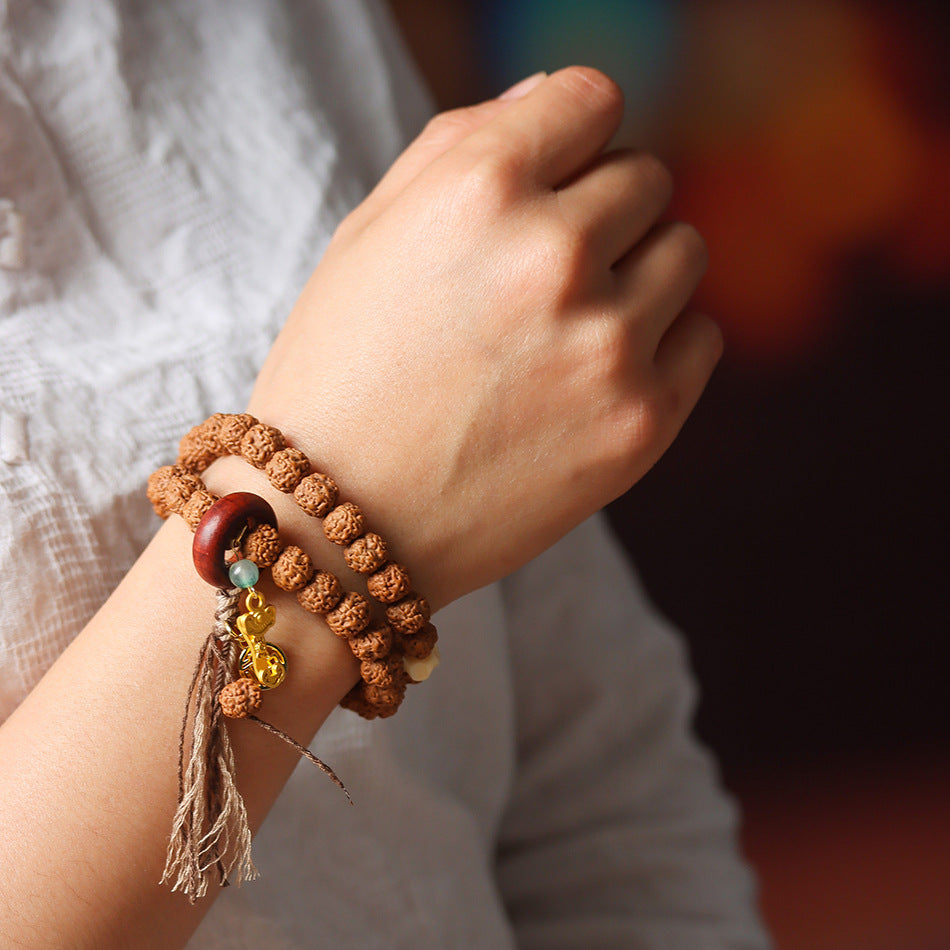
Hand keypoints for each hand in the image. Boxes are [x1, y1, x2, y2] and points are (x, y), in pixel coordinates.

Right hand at [249, 67, 720, 609]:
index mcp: (479, 190)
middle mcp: (554, 255)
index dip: (572, 134)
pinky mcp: (641, 422)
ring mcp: (606, 344)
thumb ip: (460, 143)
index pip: (590, 99)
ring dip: (637, 273)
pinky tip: (595, 377)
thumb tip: (554, 95)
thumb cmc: (341, 375)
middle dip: (600, 212)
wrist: (337, 524)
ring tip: (566, 329)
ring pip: (684, 252)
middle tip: (542, 275)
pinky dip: (661, 345)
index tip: (558, 173)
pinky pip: (702, 337)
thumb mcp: (369, 236)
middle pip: (646, 177)